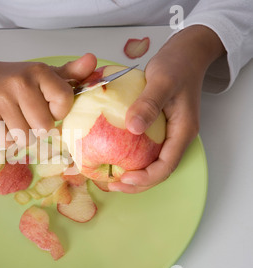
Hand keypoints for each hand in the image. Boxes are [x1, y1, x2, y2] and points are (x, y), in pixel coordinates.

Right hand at [0, 53, 96, 146]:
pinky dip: (7, 139)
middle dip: (39, 127)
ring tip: (16, 120)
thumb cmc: (17, 81)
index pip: (64, 101)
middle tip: (29, 115)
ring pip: (26, 138)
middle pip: (44, 126)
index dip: (58, 111)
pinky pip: (7, 142)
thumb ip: (71, 73)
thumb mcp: (43, 75)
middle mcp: (19, 83)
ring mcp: (0, 101)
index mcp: (38, 71)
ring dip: (23, 135)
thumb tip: (92, 60)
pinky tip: (3, 124)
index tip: (48, 106)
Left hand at [109, 25, 225, 192]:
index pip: (166, 165)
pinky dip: (131, 158)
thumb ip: (149, 104)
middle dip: (137, 183)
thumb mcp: (161, 81)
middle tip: (112, 186)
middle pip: (159, 170)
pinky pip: (145, 149)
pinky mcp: (159, 128)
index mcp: (183, 131)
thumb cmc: (176, 64)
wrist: (186, 52)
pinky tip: (113, 156)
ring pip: (152, 162)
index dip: (146, 178)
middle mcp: (177, 137)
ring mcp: (168, 133)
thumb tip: (133, 129)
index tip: (124, 180)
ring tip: (111, 178)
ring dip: (133, 174)